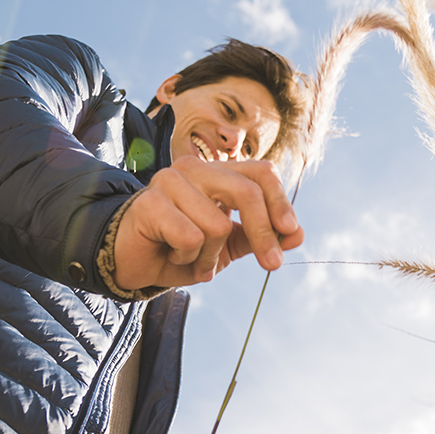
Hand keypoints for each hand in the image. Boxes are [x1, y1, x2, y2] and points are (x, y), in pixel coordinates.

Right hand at [113, 156, 304, 289]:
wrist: (136, 264)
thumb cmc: (182, 249)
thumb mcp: (229, 245)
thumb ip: (261, 236)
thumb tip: (298, 234)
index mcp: (218, 172)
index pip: (261, 173)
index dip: (280, 203)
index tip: (291, 233)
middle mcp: (196, 168)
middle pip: (247, 192)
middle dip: (263, 233)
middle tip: (273, 265)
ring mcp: (170, 181)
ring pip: (217, 225)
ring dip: (211, 255)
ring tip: (193, 257)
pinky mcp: (150, 202)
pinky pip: (190, 238)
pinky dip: (188, 257)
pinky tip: (171, 253)